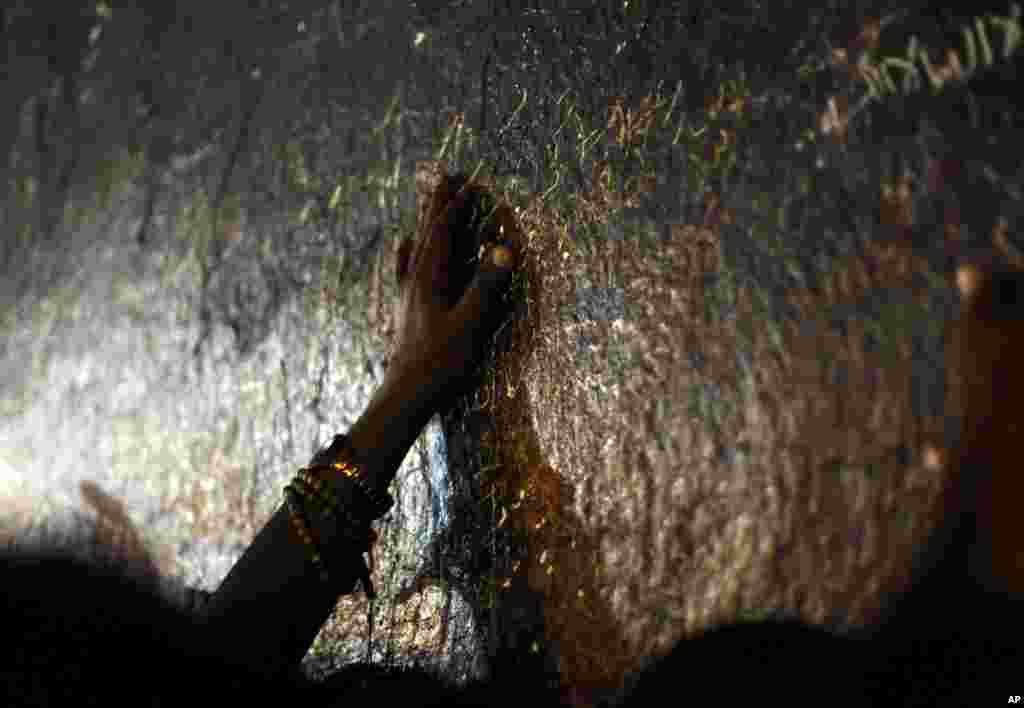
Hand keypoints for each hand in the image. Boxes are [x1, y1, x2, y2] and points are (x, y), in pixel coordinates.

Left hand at [384, 176, 518, 412]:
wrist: (406, 395)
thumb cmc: (440, 363)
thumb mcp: (469, 324)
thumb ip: (485, 287)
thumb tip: (504, 249)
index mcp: (429, 278)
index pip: (442, 230)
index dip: (456, 205)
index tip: (472, 183)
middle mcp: (415, 280)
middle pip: (425, 231)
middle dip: (437, 202)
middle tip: (446, 175)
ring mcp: (408, 294)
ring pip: (416, 246)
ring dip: (425, 220)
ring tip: (428, 200)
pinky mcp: (406, 309)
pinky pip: (406, 268)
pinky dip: (408, 250)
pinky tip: (403, 245)